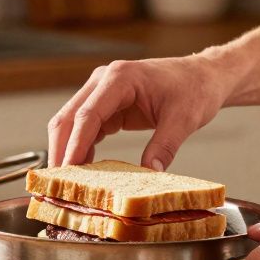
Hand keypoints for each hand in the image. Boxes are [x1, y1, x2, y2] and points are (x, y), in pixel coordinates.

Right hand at [47, 54, 229, 168]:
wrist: (202, 76)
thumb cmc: (195, 89)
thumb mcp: (184, 119)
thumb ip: (165, 146)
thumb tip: (149, 174)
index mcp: (120, 78)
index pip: (88, 114)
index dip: (75, 144)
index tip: (68, 170)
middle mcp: (104, 81)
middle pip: (69, 117)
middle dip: (60, 150)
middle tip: (57, 182)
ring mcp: (102, 92)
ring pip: (71, 123)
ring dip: (67, 150)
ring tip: (66, 181)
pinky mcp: (107, 105)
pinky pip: (86, 128)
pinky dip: (81, 148)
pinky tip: (83, 169)